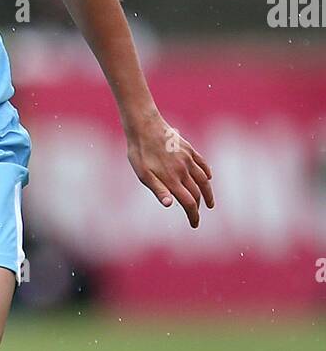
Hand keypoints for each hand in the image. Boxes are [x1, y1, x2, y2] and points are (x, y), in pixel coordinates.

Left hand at [126, 111, 213, 228]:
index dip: (193, 215)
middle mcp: (184, 170)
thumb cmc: (140, 152)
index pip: (189, 203)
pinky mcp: (189, 149)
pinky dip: (207, 172)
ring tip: (210, 203)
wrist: (144, 126)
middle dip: (199, 208)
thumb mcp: (143, 174)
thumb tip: (170, 205)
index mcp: (172, 179)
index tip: (195, 224)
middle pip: (197, 193)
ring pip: (204, 179)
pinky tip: (208, 177)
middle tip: (197, 217)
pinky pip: (202, 163)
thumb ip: (158, 189)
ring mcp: (188, 159)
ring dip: (208, 193)